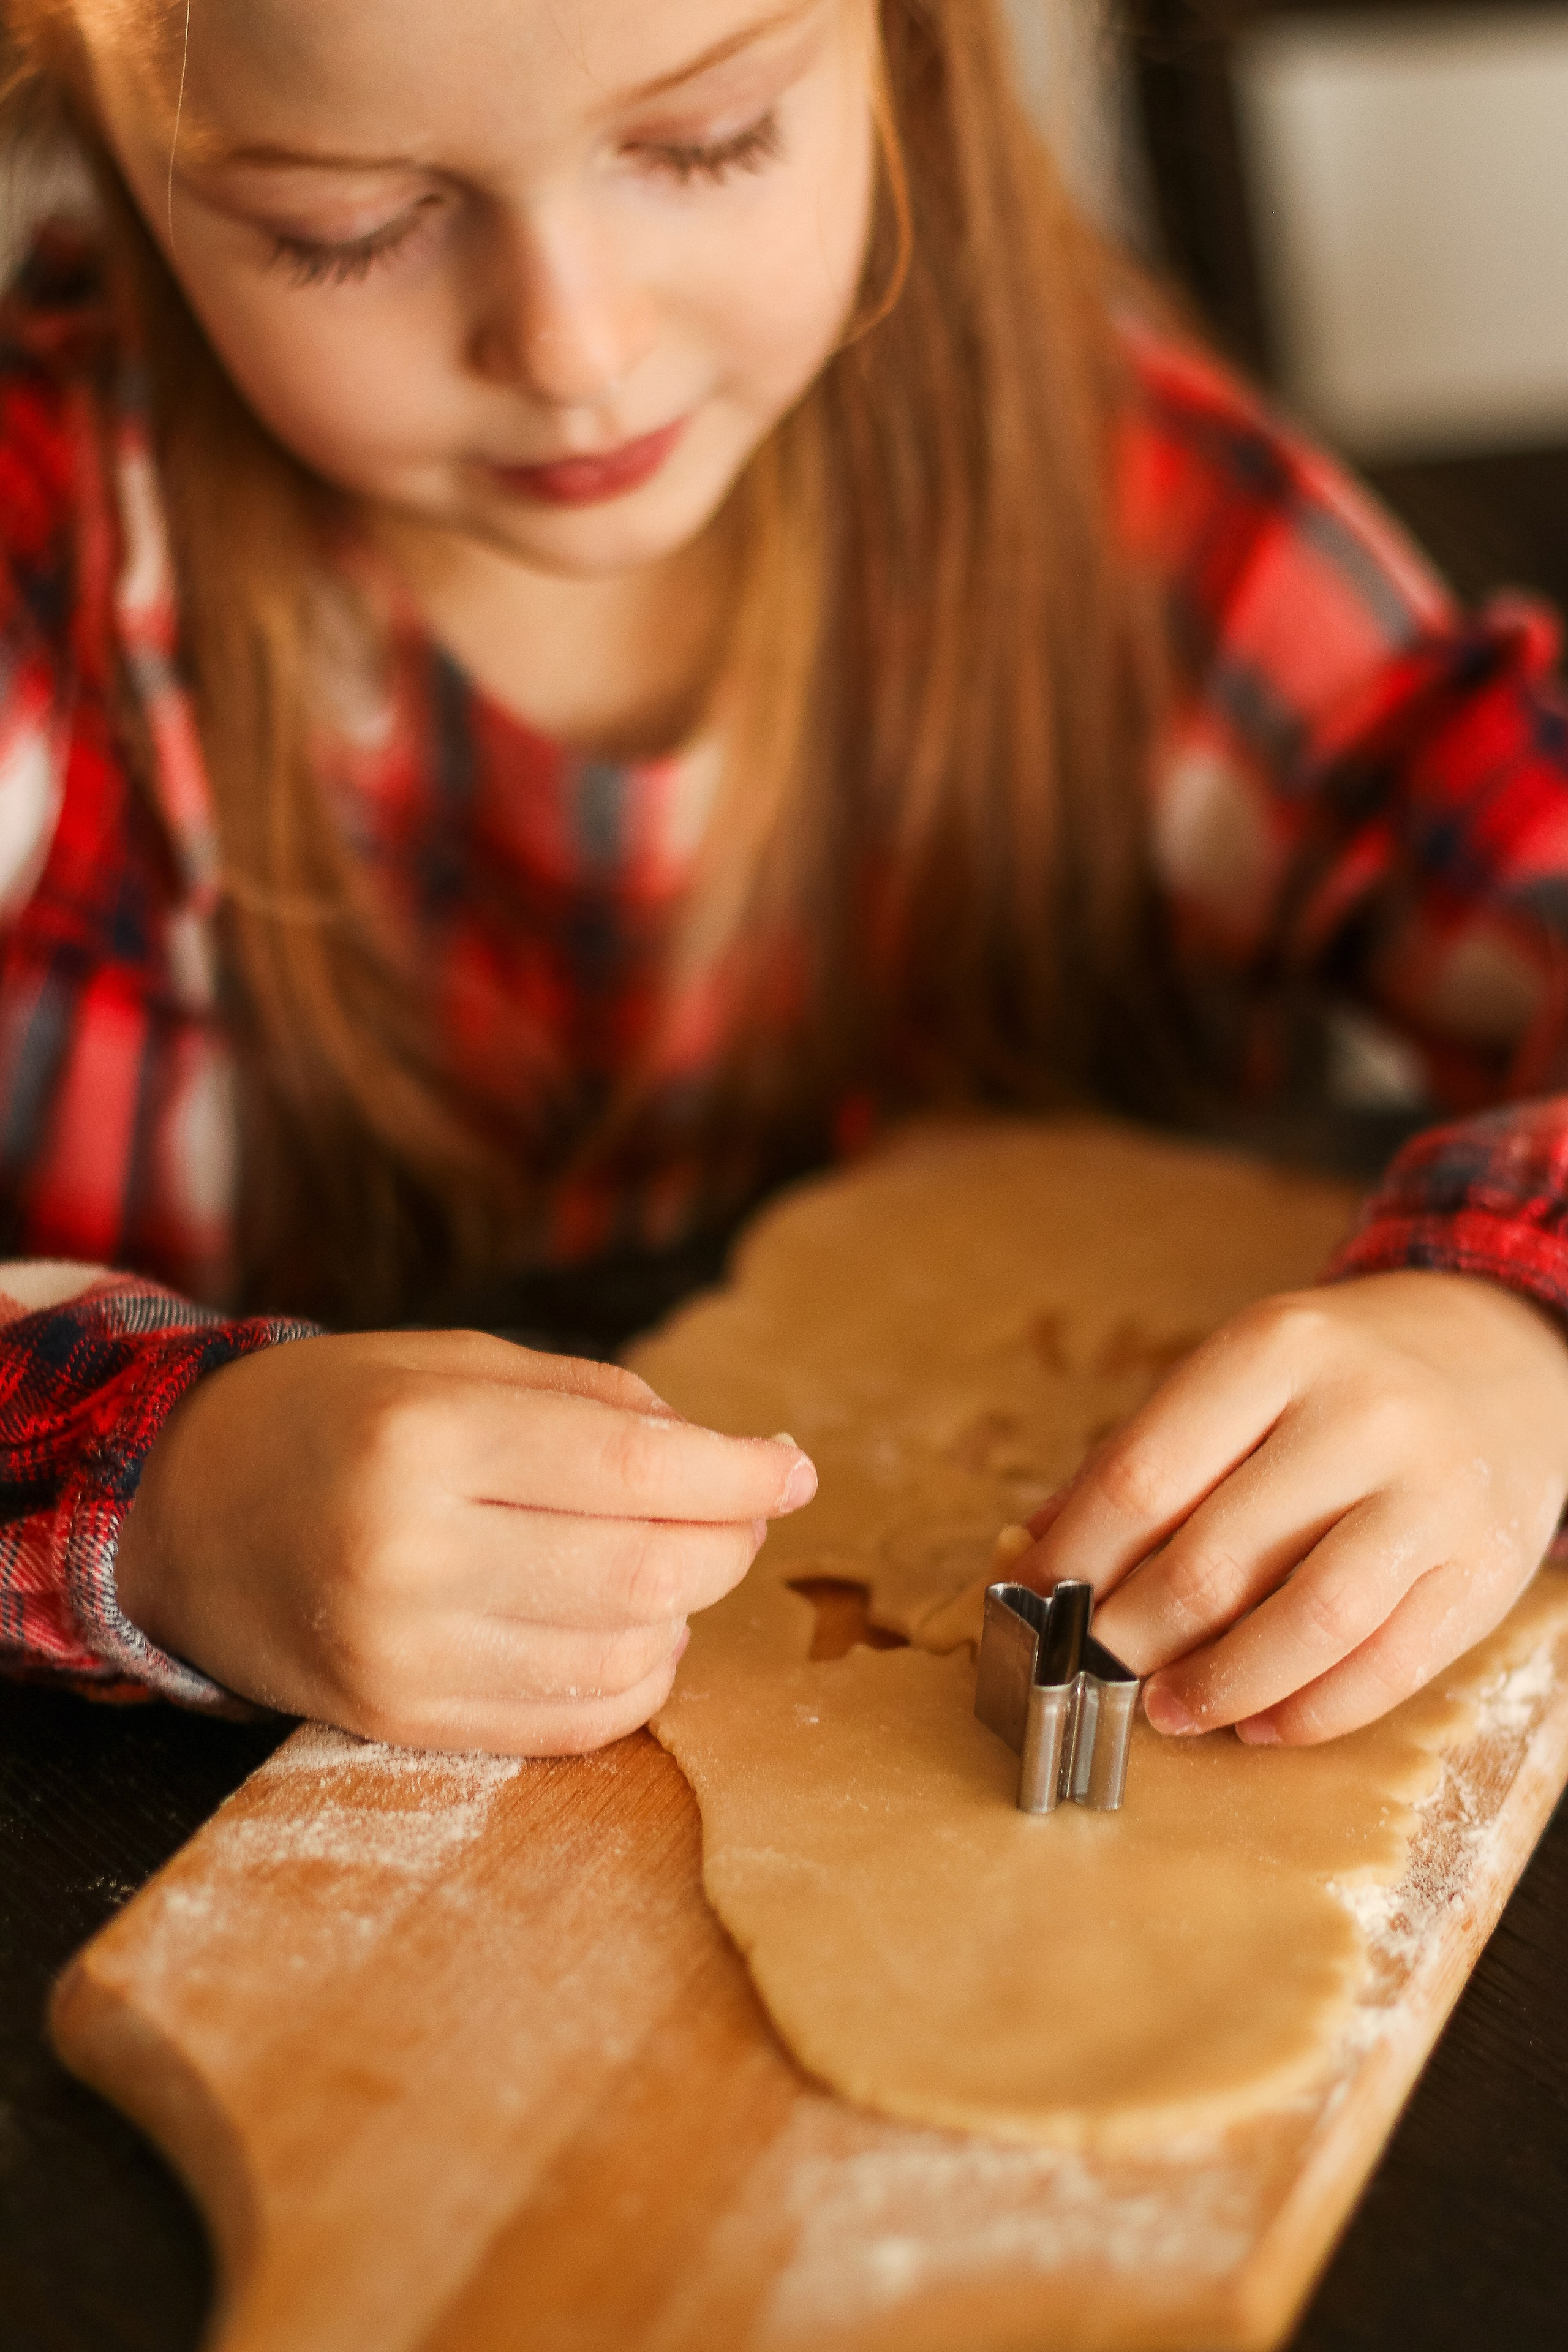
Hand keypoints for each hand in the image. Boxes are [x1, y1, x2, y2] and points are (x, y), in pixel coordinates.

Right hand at [115, 1331, 815, 1752]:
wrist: (185, 1509)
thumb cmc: (340, 1415)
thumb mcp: (456, 1361)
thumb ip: (597, 1402)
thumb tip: (736, 1460)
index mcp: (423, 1434)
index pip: (635, 1468)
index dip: (739, 1473)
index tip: (793, 1468)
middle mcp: (408, 1551)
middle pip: (646, 1573)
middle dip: (728, 1544)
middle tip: (739, 1513)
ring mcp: (400, 1653)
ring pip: (623, 1657)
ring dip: (684, 1613)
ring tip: (666, 1563)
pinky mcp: (398, 1722)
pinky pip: (573, 1725)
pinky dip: (636, 1679)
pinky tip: (628, 1629)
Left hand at [1013, 1272, 1567, 1745]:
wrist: (1500, 1353)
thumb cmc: (1335, 1379)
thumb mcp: (1235, 1377)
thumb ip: (1137, 1459)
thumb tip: (1029, 1551)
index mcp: (1275, 1349)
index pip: (1143, 1475)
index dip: (1075, 1558)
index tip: (1032, 1604)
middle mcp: (1361, 1414)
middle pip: (1214, 1559)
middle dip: (1132, 1634)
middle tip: (1092, 1666)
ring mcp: (1433, 1493)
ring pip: (1308, 1622)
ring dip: (1219, 1685)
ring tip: (1169, 1710)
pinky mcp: (1487, 1567)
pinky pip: (1389, 1666)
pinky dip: (1311, 1713)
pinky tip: (1259, 1723)